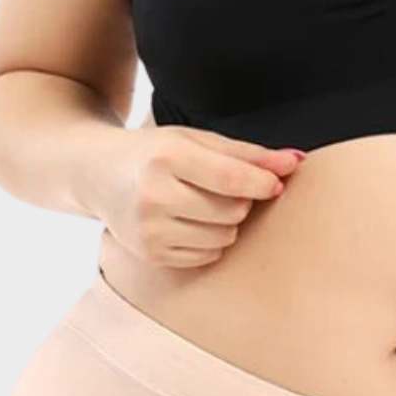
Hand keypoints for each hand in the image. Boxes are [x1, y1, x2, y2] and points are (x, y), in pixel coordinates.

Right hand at [99, 125, 302, 268]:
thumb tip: (297, 162)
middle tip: (225, 187)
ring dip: (228, 221)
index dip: (263, 183)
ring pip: (224, 236)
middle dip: (242, 200)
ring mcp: (149, 230)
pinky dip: (211, 239)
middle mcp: (154, 196)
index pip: (231, 178)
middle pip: (232, 210)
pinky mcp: (150, 255)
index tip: (277, 183)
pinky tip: (191, 220)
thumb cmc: (157, 152)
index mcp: (168, 157)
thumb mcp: (197, 140)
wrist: (98, 174)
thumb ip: (248, 152)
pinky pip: (207, 256)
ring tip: (205, 202)